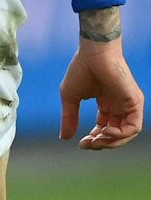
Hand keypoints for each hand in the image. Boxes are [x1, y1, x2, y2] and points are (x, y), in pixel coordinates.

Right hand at [60, 16, 141, 148]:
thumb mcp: (71, 98)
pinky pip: (134, 127)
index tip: (80, 143)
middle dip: (101, 143)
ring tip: (96, 140)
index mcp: (106, 105)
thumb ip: (69, 118)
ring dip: (112, 142)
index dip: (93, 139)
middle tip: (87, 144)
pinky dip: (121, 134)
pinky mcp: (135, 102)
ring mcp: (129, 105)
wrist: (93, 54)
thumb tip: (64, 138)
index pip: (104, 129)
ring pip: (127, 134)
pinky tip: (106, 131)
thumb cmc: (81, 70)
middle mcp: (119, 107)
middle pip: (116, 135)